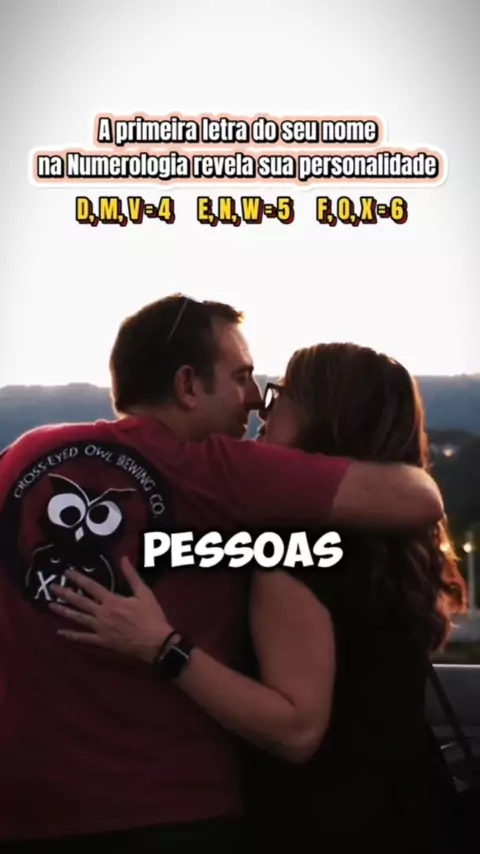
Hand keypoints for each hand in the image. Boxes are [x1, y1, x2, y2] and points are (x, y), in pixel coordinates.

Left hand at [49, 557, 173, 662]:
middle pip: (80, 601)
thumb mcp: (144, 592)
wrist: (155, 642)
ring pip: (78, 618)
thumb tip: (123, 558)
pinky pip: (84, 638)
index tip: (67, 573)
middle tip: (52, 587)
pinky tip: (60, 632)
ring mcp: (100, 628)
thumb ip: (132, 575)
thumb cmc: (151, 616)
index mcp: (112, 600)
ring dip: (64, 611)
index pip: (91, 586)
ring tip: (51, 605)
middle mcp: (102, 613)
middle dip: (65, 593)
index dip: (78, 578)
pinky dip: (71, 635)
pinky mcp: (102, 641)